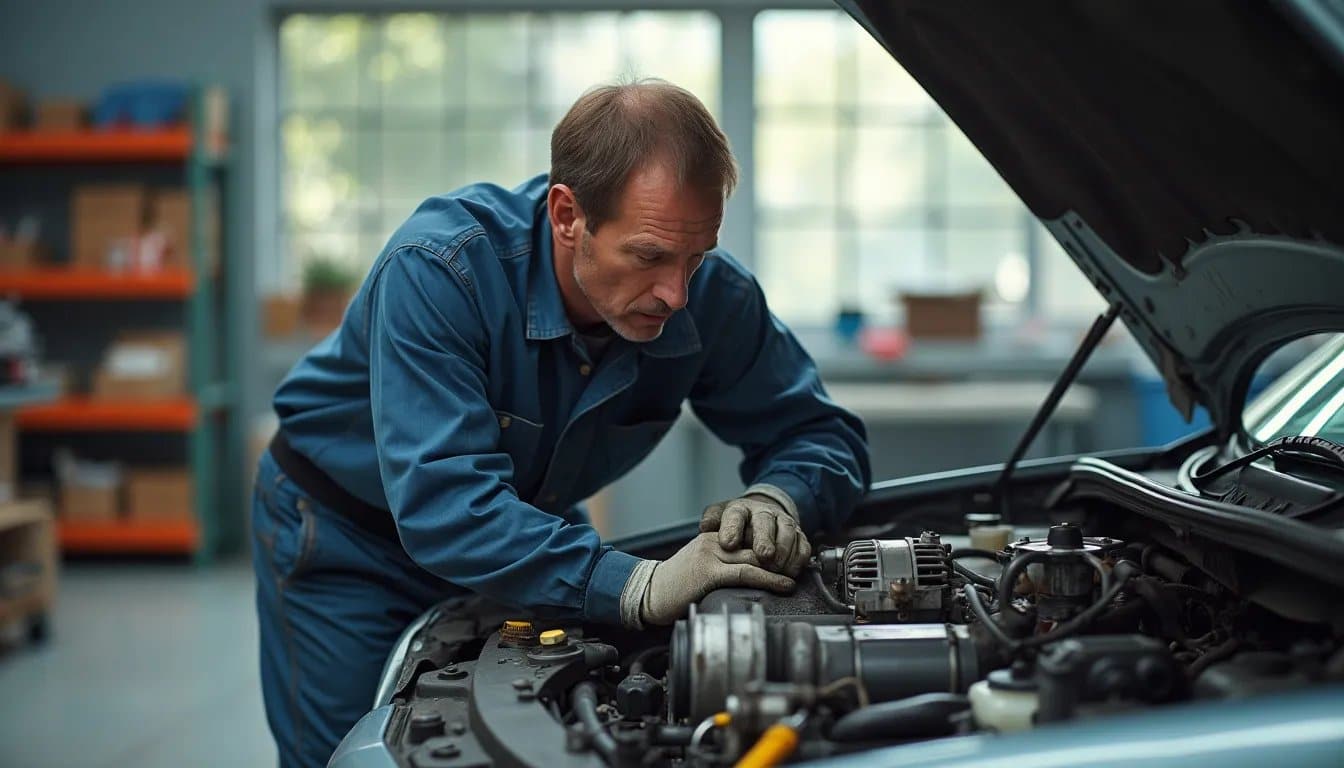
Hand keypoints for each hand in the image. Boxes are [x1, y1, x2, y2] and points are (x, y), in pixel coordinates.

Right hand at [638, 533, 795, 625]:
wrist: (647, 593)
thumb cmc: (675, 587)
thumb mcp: (703, 568)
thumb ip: (725, 565)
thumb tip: (755, 574)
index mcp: (714, 537)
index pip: (752, 535)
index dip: (775, 547)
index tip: (793, 560)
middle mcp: (714, 541)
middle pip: (758, 542)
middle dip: (783, 555)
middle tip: (801, 568)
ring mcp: (711, 555)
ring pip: (756, 556)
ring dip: (782, 566)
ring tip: (798, 576)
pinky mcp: (708, 572)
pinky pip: (745, 573)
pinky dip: (769, 579)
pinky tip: (784, 585)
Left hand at [700, 493, 811, 575]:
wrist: (760, 518)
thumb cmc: (735, 525)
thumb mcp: (718, 519)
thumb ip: (711, 522)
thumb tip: (705, 527)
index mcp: (740, 509)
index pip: (735, 515)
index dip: (732, 528)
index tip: (727, 544)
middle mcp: (763, 512)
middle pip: (765, 521)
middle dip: (765, 538)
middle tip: (763, 555)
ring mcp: (783, 522)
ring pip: (787, 531)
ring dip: (784, 550)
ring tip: (776, 567)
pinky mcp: (798, 535)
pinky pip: (803, 544)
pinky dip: (798, 558)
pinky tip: (791, 571)